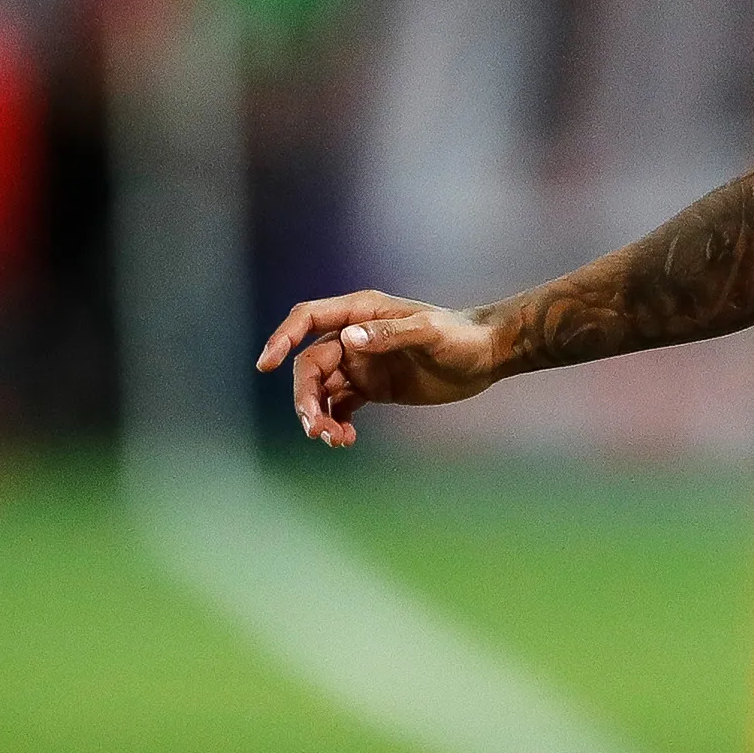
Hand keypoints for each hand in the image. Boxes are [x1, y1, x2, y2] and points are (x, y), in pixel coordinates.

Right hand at [255, 291, 498, 446]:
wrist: (486, 355)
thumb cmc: (461, 336)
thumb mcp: (429, 333)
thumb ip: (389, 334)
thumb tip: (348, 340)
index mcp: (361, 312)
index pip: (308, 320)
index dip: (283, 339)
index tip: (267, 364)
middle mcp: (354, 337)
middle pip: (310, 366)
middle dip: (305, 397)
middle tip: (314, 429)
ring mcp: (361, 364)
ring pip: (322, 391)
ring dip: (319, 416)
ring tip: (334, 440)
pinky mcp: (371, 388)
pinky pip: (340, 406)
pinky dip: (335, 423)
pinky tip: (346, 440)